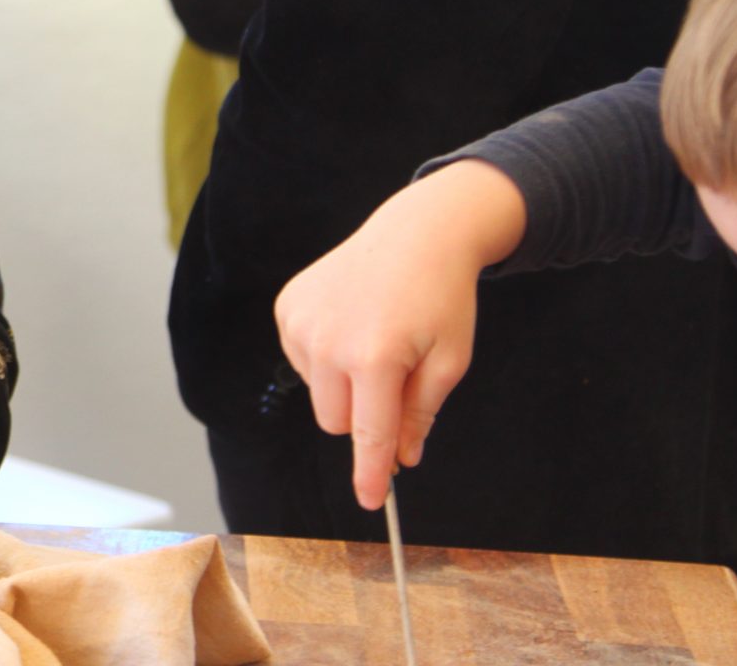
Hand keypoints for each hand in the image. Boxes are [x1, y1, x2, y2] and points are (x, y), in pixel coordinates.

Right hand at [274, 159, 527, 510]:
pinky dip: (325, 356)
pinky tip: (350, 323)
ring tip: (374, 338)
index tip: (370, 503)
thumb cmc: (442, 297)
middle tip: (396, 380)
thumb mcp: (449, 360)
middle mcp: (328, 341)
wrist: (417, 232)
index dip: (370, 474)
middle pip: (334, 420)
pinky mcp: (287, 307)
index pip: (368, 434)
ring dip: (344, 383)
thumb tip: (402, 459)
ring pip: (317, 391)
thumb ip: (421, 413)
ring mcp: (300, 321)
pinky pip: (301, 359)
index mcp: (375, 357)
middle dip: (362, 416)